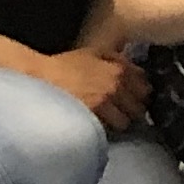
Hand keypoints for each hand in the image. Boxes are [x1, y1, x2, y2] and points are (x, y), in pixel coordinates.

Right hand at [35, 47, 149, 128]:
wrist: (38, 78)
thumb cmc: (64, 65)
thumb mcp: (94, 53)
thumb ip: (117, 60)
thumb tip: (136, 71)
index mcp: (120, 69)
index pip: (146, 88)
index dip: (140, 96)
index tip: (134, 100)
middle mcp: (117, 85)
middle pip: (139, 107)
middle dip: (132, 110)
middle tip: (122, 113)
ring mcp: (105, 102)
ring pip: (126, 121)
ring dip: (119, 122)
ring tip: (108, 121)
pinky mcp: (92, 117)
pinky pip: (108, 130)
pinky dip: (105, 130)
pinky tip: (97, 126)